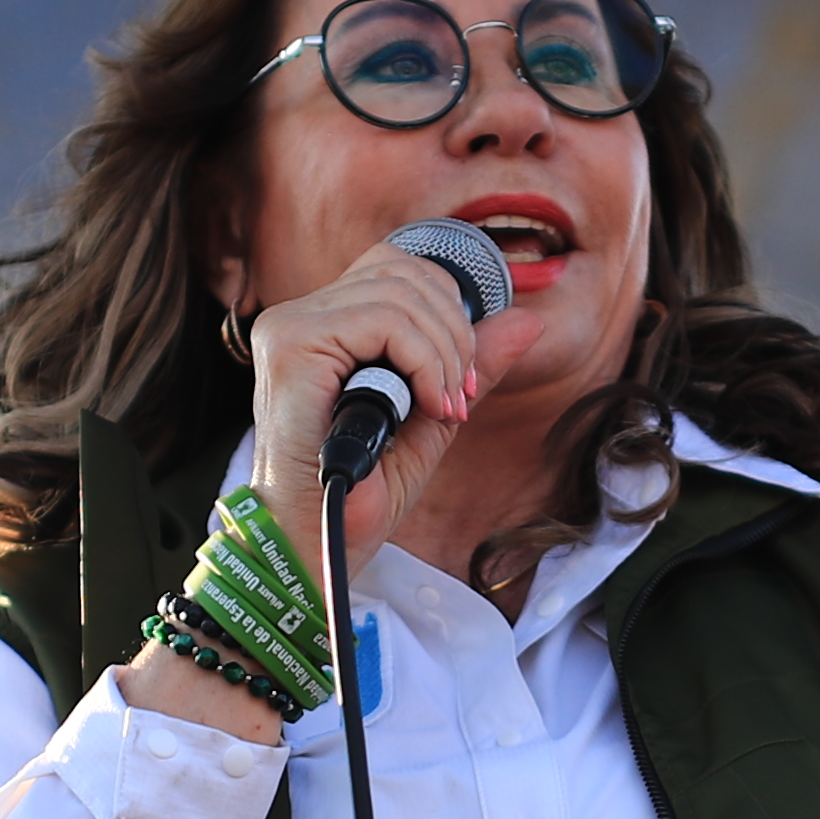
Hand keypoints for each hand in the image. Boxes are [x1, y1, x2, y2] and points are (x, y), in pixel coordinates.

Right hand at [238, 241, 495, 597]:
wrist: (315, 549)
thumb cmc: (357, 497)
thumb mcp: (429, 421)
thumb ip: (467, 367)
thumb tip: (529, 318)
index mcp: (323, 327)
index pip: (398, 270)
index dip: (448, 313)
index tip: (462, 383)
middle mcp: (299, 317)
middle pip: (404, 272)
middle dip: (455, 334)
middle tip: (459, 398)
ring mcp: (290, 328)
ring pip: (400, 293)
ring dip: (443, 354)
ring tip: (444, 408)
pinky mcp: (292, 346)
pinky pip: (385, 321)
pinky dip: (424, 362)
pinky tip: (427, 406)